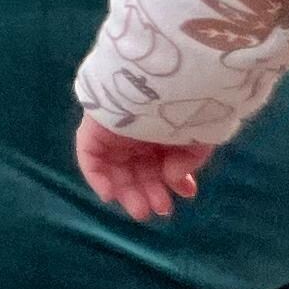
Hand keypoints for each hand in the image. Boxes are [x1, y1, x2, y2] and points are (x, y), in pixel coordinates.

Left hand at [77, 117, 213, 221]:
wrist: (164, 78)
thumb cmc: (188, 105)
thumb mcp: (198, 136)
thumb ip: (187, 160)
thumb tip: (173, 179)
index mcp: (165, 130)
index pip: (166, 160)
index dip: (177, 181)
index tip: (188, 193)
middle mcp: (139, 132)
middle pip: (140, 170)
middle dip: (151, 192)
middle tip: (161, 209)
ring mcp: (116, 132)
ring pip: (117, 170)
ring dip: (129, 192)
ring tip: (142, 211)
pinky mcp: (95, 129)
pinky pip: (90, 158)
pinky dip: (98, 178)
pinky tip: (112, 196)